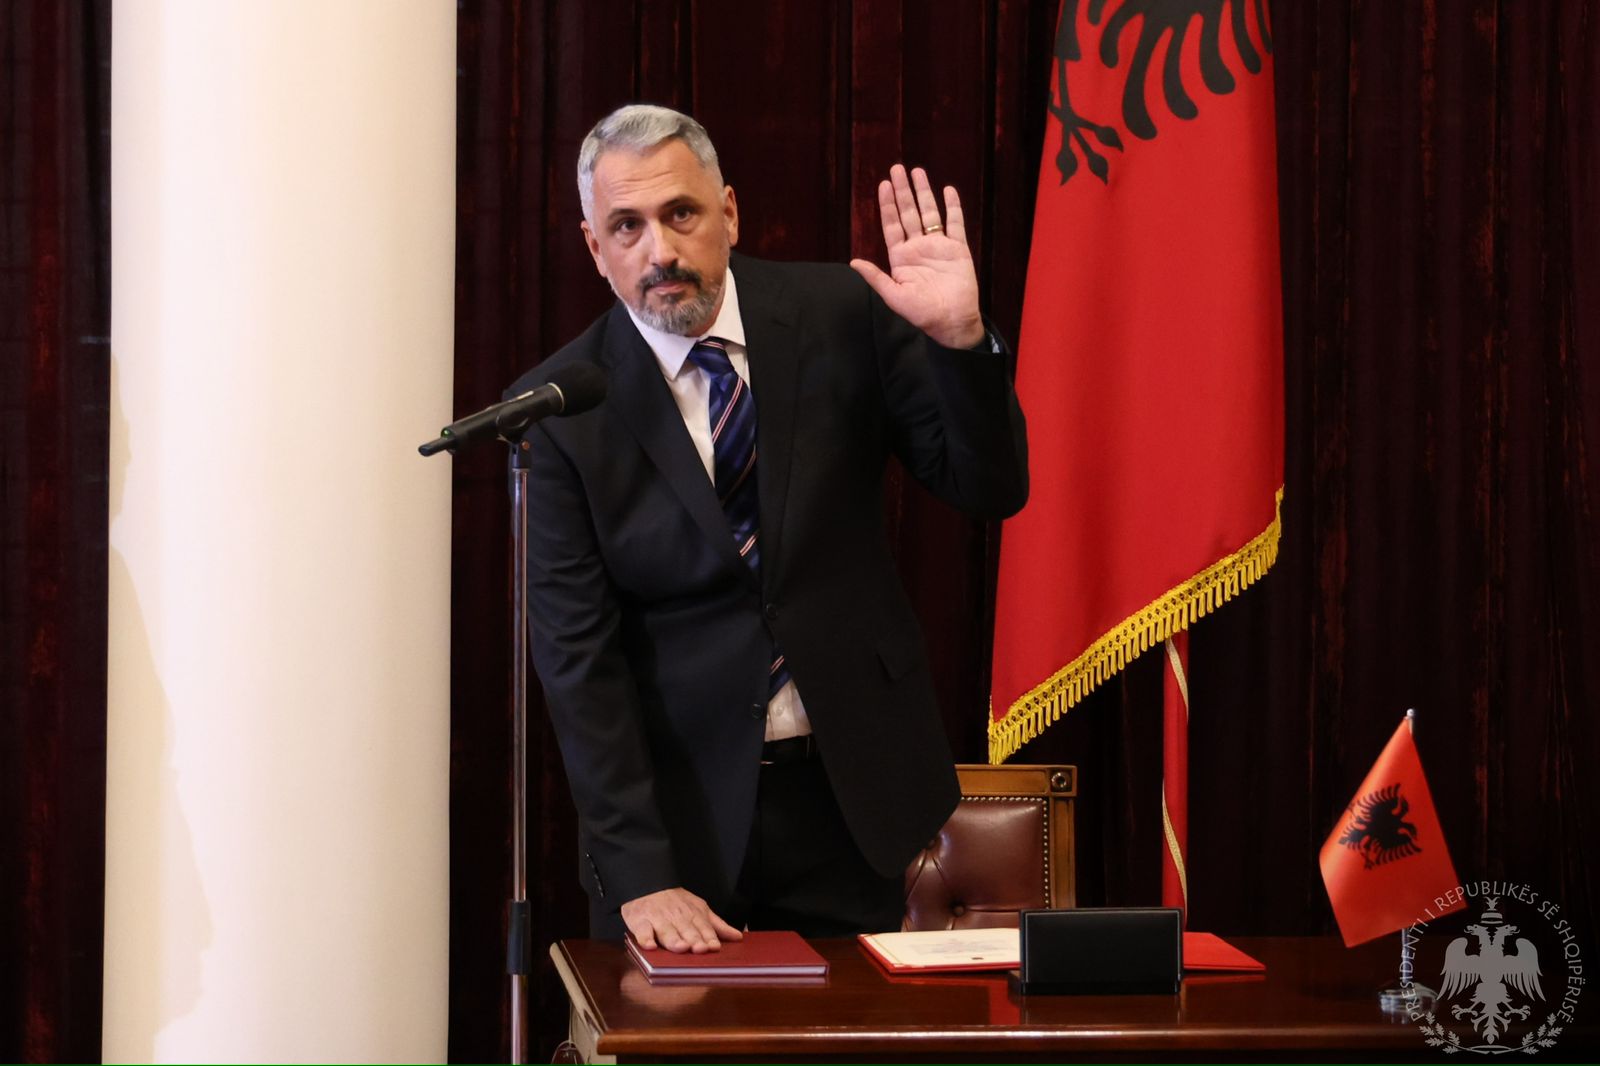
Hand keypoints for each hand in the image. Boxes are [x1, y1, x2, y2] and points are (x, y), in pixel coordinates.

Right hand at [621, 887, 743, 953]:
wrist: (647, 884)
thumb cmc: (674, 901)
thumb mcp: (698, 908)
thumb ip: (716, 925)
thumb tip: (738, 936)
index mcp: (692, 914)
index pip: (703, 927)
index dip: (708, 937)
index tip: (714, 946)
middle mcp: (676, 917)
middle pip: (686, 930)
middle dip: (694, 939)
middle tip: (700, 949)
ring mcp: (657, 919)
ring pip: (666, 931)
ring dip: (673, 939)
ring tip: (681, 947)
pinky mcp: (640, 922)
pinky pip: (642, 931)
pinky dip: (645, 938)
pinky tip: (650, 946)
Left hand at [850, 164, 985, 349]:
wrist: (952, 321)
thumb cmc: (922, 313)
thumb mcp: (894, 296)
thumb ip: (876, 277)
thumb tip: (853, 261)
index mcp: (901, 258)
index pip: (892, 225)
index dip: (887, 205)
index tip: (883, 185)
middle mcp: (918, 248)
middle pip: (909, 213)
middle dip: (902, 191)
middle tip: (897, 169)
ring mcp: (938, 246)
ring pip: (930, 213)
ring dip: (923, 193)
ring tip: (917, 172)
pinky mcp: (957, 249)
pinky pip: (955, 223)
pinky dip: (952, 207)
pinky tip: (948, 190)